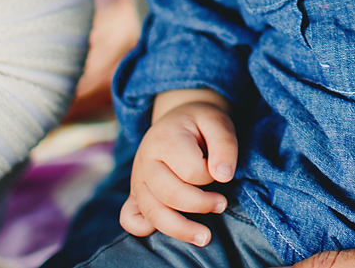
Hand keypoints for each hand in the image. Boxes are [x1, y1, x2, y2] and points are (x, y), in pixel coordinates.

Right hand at [121, 89, 237, 245]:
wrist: (179, 118)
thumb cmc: (201, 122)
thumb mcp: (218, 122)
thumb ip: (224, 145)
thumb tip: (224, 176)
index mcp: (165, 139)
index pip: (191, 171)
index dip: (212, 175)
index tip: (221, 171)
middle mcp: (146, 161)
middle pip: (170, 195)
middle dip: (201, 205)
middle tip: (222, 204)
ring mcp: (137, 179)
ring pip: (152, 212)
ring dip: (180, 228)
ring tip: (205, 236)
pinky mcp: (134, 193)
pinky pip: (130, 218)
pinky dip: (144, 229)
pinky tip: (170, 228)